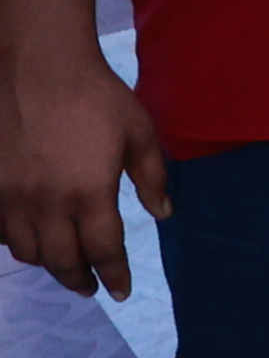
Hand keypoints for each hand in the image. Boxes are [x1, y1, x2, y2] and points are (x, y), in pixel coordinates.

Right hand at [0, 49, 168, 299]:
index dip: (114, 274)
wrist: (36, 67)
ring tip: (65, 264)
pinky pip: (1, 232)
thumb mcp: (138, 132)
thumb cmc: (95, 96)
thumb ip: (152, 177)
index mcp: (89, 194)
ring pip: (28, 252)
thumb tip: (164, 214)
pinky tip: (31, 239)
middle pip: (62, 261)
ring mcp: (11, 199)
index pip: (103, 251)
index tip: (120, 291)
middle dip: (80, 280)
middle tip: (92, 287)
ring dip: (49, 264)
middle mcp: (46, 205)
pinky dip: (17, 243)